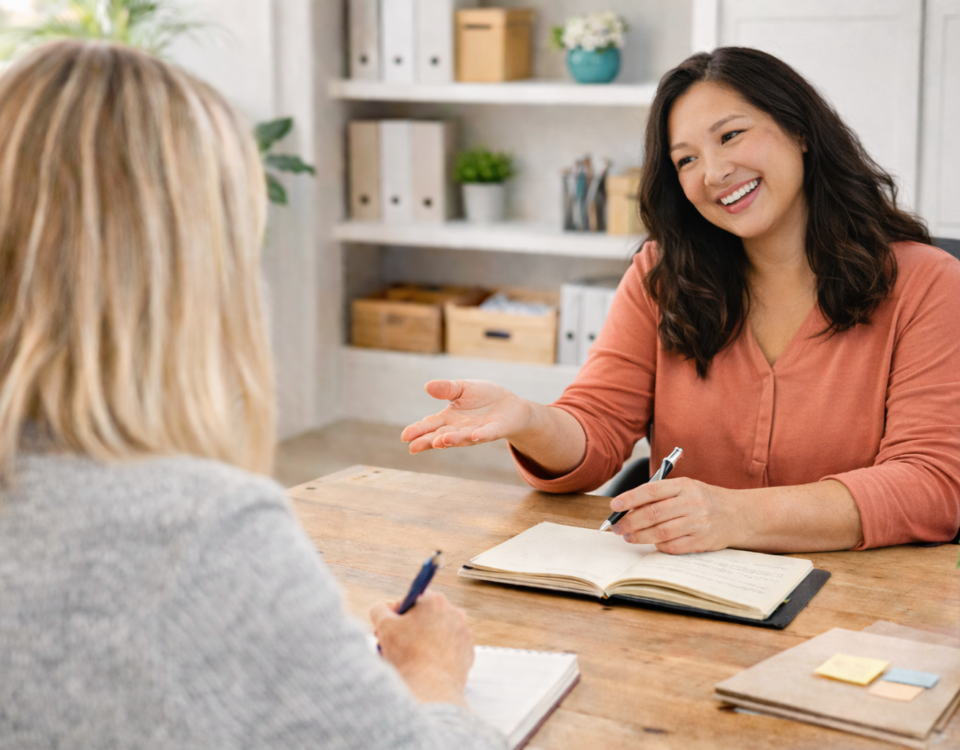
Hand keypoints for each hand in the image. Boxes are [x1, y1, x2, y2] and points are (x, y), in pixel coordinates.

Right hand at [370, 590, 473, 704]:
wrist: (431, 689)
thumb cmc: (407, 655)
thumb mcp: (384, 626)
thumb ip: (380, 609)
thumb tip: (383, 608)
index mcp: (434, 600)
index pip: (412, 600)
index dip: (397, 614)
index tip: (389, 628)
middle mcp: (454, 612)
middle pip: (426, 616)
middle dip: (409, 628)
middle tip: (394, 645)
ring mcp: (464, 633)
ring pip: (437, 633)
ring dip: (423, 642)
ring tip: (408, 660)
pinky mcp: (468, 652)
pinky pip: (448, 649)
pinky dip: (437, 655)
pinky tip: (425, 667)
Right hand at [400, 379, 532, 453]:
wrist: (510, 405)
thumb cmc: (483, 397)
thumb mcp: (463, 388)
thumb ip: (446, 388)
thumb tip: (427, 386)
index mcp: (449, 418)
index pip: (430, 424)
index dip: (418, 430)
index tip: (405, 437)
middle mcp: (460, 428)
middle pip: (441, 436)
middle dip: (428, 441)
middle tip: (414, 447)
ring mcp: (476, 431)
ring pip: (462, 438)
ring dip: (451, 440)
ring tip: (440, 441)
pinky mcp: (494, 430)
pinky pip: (486, 434)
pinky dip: (480, 436)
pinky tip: (474, 436)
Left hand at [608, 477, 743, 553]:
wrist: (738, 515)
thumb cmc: (705, 500)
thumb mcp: (686, 488)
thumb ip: (661, 495)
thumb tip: (630, 508)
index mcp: (685, 485)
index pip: (652, 490)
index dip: (631, 498)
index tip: (615, 506)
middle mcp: (692, 503)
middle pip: (654, 513)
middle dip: (630, 521)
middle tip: (616, 527)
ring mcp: (698, 523)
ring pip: (661, 532)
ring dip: (640, 536)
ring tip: (628, 537)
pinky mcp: (702, 541)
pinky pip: (674, 546)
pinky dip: (659, 546)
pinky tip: (651, 543)